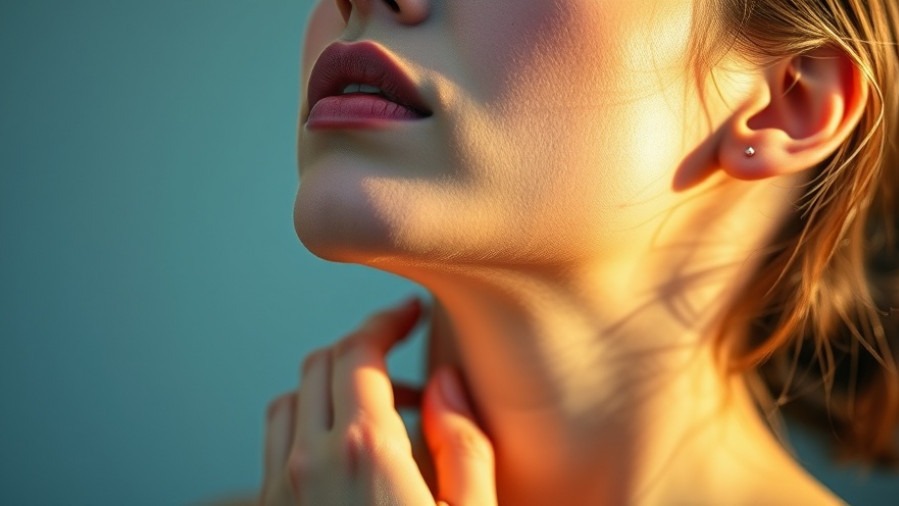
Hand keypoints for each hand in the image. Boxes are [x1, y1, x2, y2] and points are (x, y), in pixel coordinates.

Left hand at [259, 298, 496, 505]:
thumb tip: (445, 383)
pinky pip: (277, 445)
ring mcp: (280, 491)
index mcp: (365, 451)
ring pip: (291, 400)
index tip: (412, 313)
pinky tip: (349, 451)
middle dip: (363, 346)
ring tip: (382, 409)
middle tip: (404, 354)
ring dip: (333, 386)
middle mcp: (309, 463)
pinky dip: (308, 424)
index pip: (360, 350)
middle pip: (321, 364)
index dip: (387, 321)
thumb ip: (464, 445)